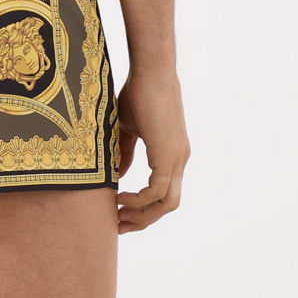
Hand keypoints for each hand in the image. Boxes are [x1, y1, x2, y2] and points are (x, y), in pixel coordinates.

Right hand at [114, 69, 189, 233]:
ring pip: (166, 203)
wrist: (151, 71)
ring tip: (118, 215)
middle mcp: (179, 160)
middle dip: (143, 220)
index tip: (121, 215)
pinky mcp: (169, 155)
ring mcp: (177, 158)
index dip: (144, 209)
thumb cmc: (137, 93)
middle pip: (167, 205)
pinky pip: (156, 191)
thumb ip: (125, 154)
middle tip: (119, 225)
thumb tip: (119, 175)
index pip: (164, 194)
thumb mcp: (127, 131)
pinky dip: (138, 200)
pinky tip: (120, 196)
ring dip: (141, 215)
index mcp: (172, 155)